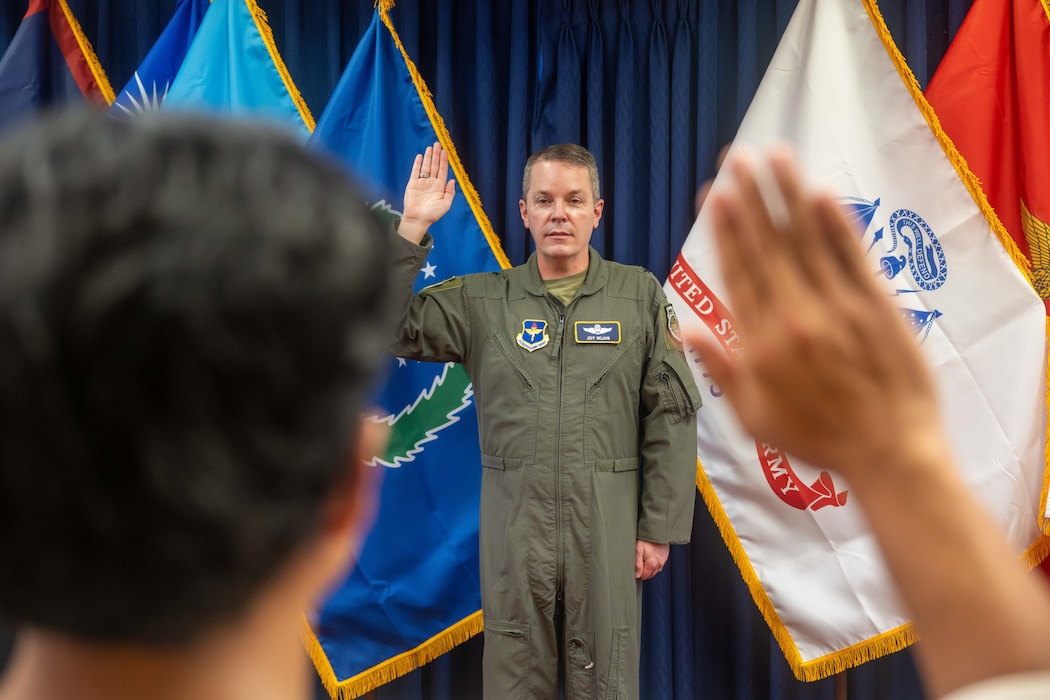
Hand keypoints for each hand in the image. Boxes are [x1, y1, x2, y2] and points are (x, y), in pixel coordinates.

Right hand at [398, 142, 456, 243]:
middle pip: (435, 166)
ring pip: (426, 166)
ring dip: (429, 157)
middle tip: (438, 144)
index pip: (443, 170)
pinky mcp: (413, 183)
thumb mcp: (446, 204)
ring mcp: (422, 182)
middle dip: (437, 155)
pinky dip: (418, 164)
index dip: (444, 161)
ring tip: (431, 147)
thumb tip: (452, 180)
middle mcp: (431, 183)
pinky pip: (415, 171)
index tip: (445, 151)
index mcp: (440, 187)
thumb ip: (450, 192)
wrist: (418, 219)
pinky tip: (421, 156)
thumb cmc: (432, 214)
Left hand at [635, 539, 669, 579]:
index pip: (644, 576)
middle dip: (643, 571)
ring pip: (655, 570)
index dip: (638, 573)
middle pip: (650, 574)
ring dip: (649, 568)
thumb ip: (637, 564)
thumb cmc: (646, 538)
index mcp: (652, 564)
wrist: (658, 529)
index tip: (634, 567)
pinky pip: (659, 564)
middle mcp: (659, 564)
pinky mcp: (665, 556)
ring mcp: (663, 560)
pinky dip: (654, 564)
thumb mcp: (638, 550)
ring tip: (644, 559)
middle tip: (638, 563)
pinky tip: (650, 557)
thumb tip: (637, 575)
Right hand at [684, 148, 943, 483]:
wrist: (890, 452)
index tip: (713, 195)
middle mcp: (794, 318)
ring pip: (806, 241)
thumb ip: (719, 370)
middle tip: (737, 159)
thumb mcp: (754, 418)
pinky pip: (851, 256)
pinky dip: (836, 224)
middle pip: (766, 246)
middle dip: (750, 198)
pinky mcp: (876, 305)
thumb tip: (684, 330)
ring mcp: (837, 308)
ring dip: (788, 195)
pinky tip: (820, 194)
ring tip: (774, 156)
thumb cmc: (818, 439)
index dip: (725, 230)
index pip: (737, 272)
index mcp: (761, 344)